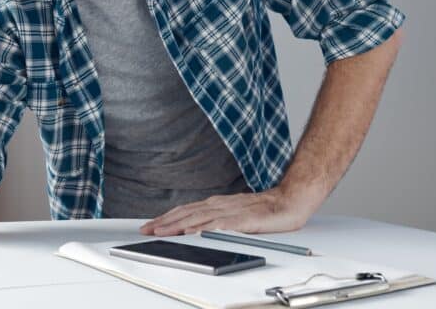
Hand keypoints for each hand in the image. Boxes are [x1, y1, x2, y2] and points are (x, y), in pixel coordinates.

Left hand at [138, 187, 311, 236]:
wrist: (289, 201)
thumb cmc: (264, 210)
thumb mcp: (235, 215)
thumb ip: (217, 220)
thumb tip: (196, 229)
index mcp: (216, 204)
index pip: (186, 210)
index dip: (166, 218)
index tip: (150, 225)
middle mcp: (219, 205)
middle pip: (186, 213)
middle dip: (164, 222)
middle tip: (146, 229)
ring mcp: (230, 212)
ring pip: (198, 218)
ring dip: (178, 225)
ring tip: (162, 231)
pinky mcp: (243, 220)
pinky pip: (221, 225)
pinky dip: (206, 229)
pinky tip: (195, 233)